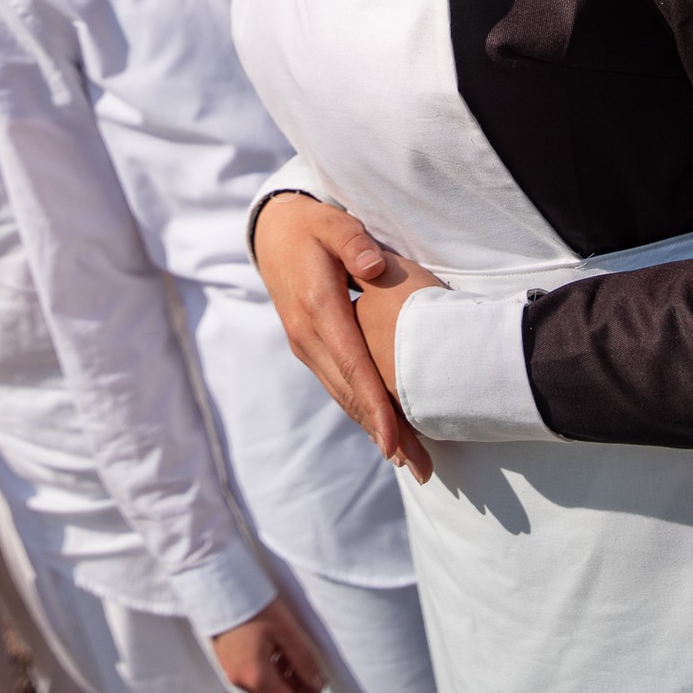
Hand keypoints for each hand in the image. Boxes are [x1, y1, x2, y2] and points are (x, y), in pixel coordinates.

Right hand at [212, 597, 322, 692]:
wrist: (217, 584)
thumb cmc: (253, 603)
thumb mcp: (285, 628)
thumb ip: (304, 659)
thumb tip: (316, 682)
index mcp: (256, 677)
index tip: (320, 678)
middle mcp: (241, 682)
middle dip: (298, 690)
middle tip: (308, 665)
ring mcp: (231, 673)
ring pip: (265, 692)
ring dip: (283, 681)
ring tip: (290, 653)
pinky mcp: (226, 663)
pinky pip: (253, 680)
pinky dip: (268, 673)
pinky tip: (273, 648)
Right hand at [252, 194, 435, 480]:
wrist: (271, 234)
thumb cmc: (312, 227)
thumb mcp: (333, 223)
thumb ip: (354, 243)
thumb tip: (374, 267)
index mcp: (318, 307)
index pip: (352, 365)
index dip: (376, 406)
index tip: (395, 442)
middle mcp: (307, 335)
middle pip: (351, 393)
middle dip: (385, 433)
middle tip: (421, 469)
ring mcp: (305, 345)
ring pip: (343, 396)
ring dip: (375, 429)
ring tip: (411, 461)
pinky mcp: (308, 348)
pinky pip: (337, 386)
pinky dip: (361, 410)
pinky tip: (383, 430)